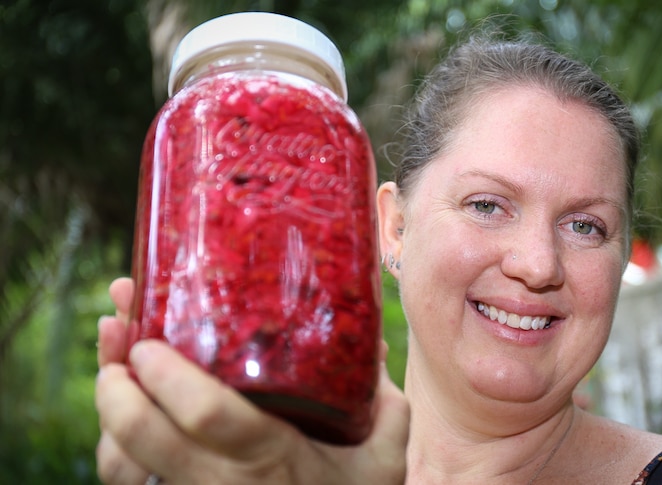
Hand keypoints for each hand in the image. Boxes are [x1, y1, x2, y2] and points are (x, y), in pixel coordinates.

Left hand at [95, 278, 408, 483]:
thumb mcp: (383, 457)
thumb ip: (383, 403)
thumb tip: (372, 343)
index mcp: (272, 458)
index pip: (208, 416)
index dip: (168, 376)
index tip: (149, 340)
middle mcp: (221, 483)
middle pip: (141, 438)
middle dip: (115, 385)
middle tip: (120, 336)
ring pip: (122, 464)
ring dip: (105, 411)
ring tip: (110, 365)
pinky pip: (131, 481)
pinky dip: (114, 445)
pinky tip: (118, 414)